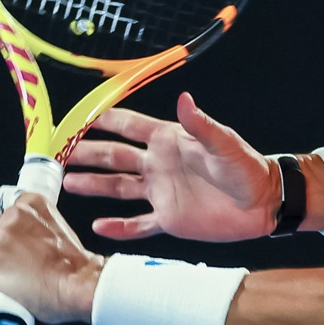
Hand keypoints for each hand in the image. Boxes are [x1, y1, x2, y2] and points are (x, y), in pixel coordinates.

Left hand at [0, 192, 104, 323]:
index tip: (10, 247)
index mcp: (30, 204)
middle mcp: (11, 218)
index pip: (1, 215)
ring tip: (12, 285)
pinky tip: (4, 295)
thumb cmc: (76, 265)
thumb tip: (23, 240)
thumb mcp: (60, 230)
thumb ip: (39, 227)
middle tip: (15, 270)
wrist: (81, 284)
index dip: (4, 236)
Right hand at [63, 91, 278, 241]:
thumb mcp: (223, 144)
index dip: (105, 121)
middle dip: (88, 154)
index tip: (78, 118)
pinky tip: (98, 225)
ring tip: (66, 183)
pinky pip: (138, 223)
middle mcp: (159, 165)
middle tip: (60, 154)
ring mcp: (161, 192)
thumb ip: (201, 125)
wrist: (263, 203)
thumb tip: (183, 98)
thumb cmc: (246, 167)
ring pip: (119, 187)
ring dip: (94, 185)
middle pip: (115, 157)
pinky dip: (118, 226)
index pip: (129, 127)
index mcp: (169, 141)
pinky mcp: (169, 218)